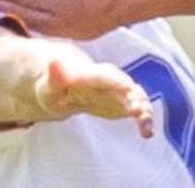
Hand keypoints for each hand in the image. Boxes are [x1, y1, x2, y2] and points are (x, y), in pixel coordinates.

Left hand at [35, 58, 153, 138]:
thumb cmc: (53, 89)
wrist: (63, 88)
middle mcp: (108, 79)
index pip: (105, 76)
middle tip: (140, 112)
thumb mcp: (48, 88)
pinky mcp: (124, 102)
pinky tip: (146, 133)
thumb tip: (53, 61)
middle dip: (135, 96)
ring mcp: (118, 90)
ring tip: (146, 127)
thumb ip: (54, 78)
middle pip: (125, 84)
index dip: (117, 82)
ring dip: (144, 109)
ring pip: (136, 95)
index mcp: (89, 75)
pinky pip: (138, 107)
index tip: (128, 89)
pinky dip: (144, 118)